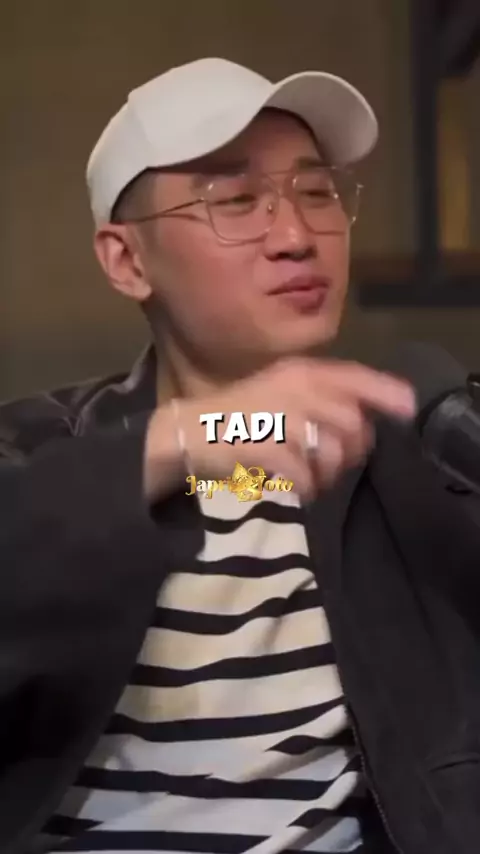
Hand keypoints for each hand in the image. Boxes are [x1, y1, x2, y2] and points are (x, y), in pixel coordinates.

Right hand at [144, 357, 415, 501]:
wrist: (188, 432)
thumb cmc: (240, 416)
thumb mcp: (283, 395)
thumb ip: (324, 401)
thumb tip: (368, 422)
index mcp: (299, 372)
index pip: (354, 377)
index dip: (385, 393)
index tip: (407, 409)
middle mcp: (293, 388)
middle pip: (351, 423)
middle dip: (350, 451)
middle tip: (334, 465)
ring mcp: (278, 416)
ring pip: (330, 450)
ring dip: (329, 472)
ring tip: (314, 479)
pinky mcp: (262, 446)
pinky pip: (304, 473)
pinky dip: (307, 487)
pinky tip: (298, 488)